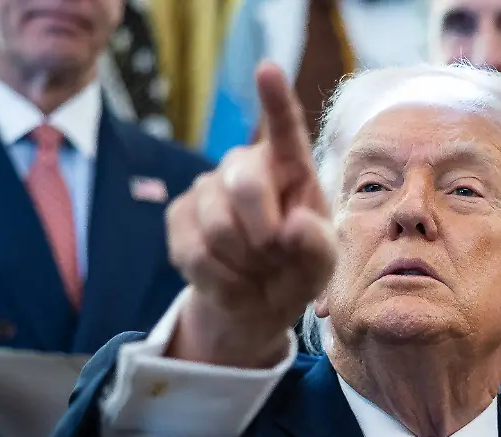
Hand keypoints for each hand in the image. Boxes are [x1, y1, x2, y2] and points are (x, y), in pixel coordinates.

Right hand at [165, 62, 337, 367]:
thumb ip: (318, 245)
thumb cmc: (296, 270)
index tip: (268, 70)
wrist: (255, 302)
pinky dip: (220, 280)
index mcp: (290, 166)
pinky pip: (194, 253)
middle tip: (275, 258)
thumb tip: (293, 226)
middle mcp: (245, 165)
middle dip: (264, 235)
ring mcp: (207, 188)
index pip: (284, 129)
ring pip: (217, 227)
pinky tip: (231, 279)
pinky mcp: (178, 216)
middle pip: (245, 183)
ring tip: (255, 270)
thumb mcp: (322, 264)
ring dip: (243, 265)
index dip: (275, 99)